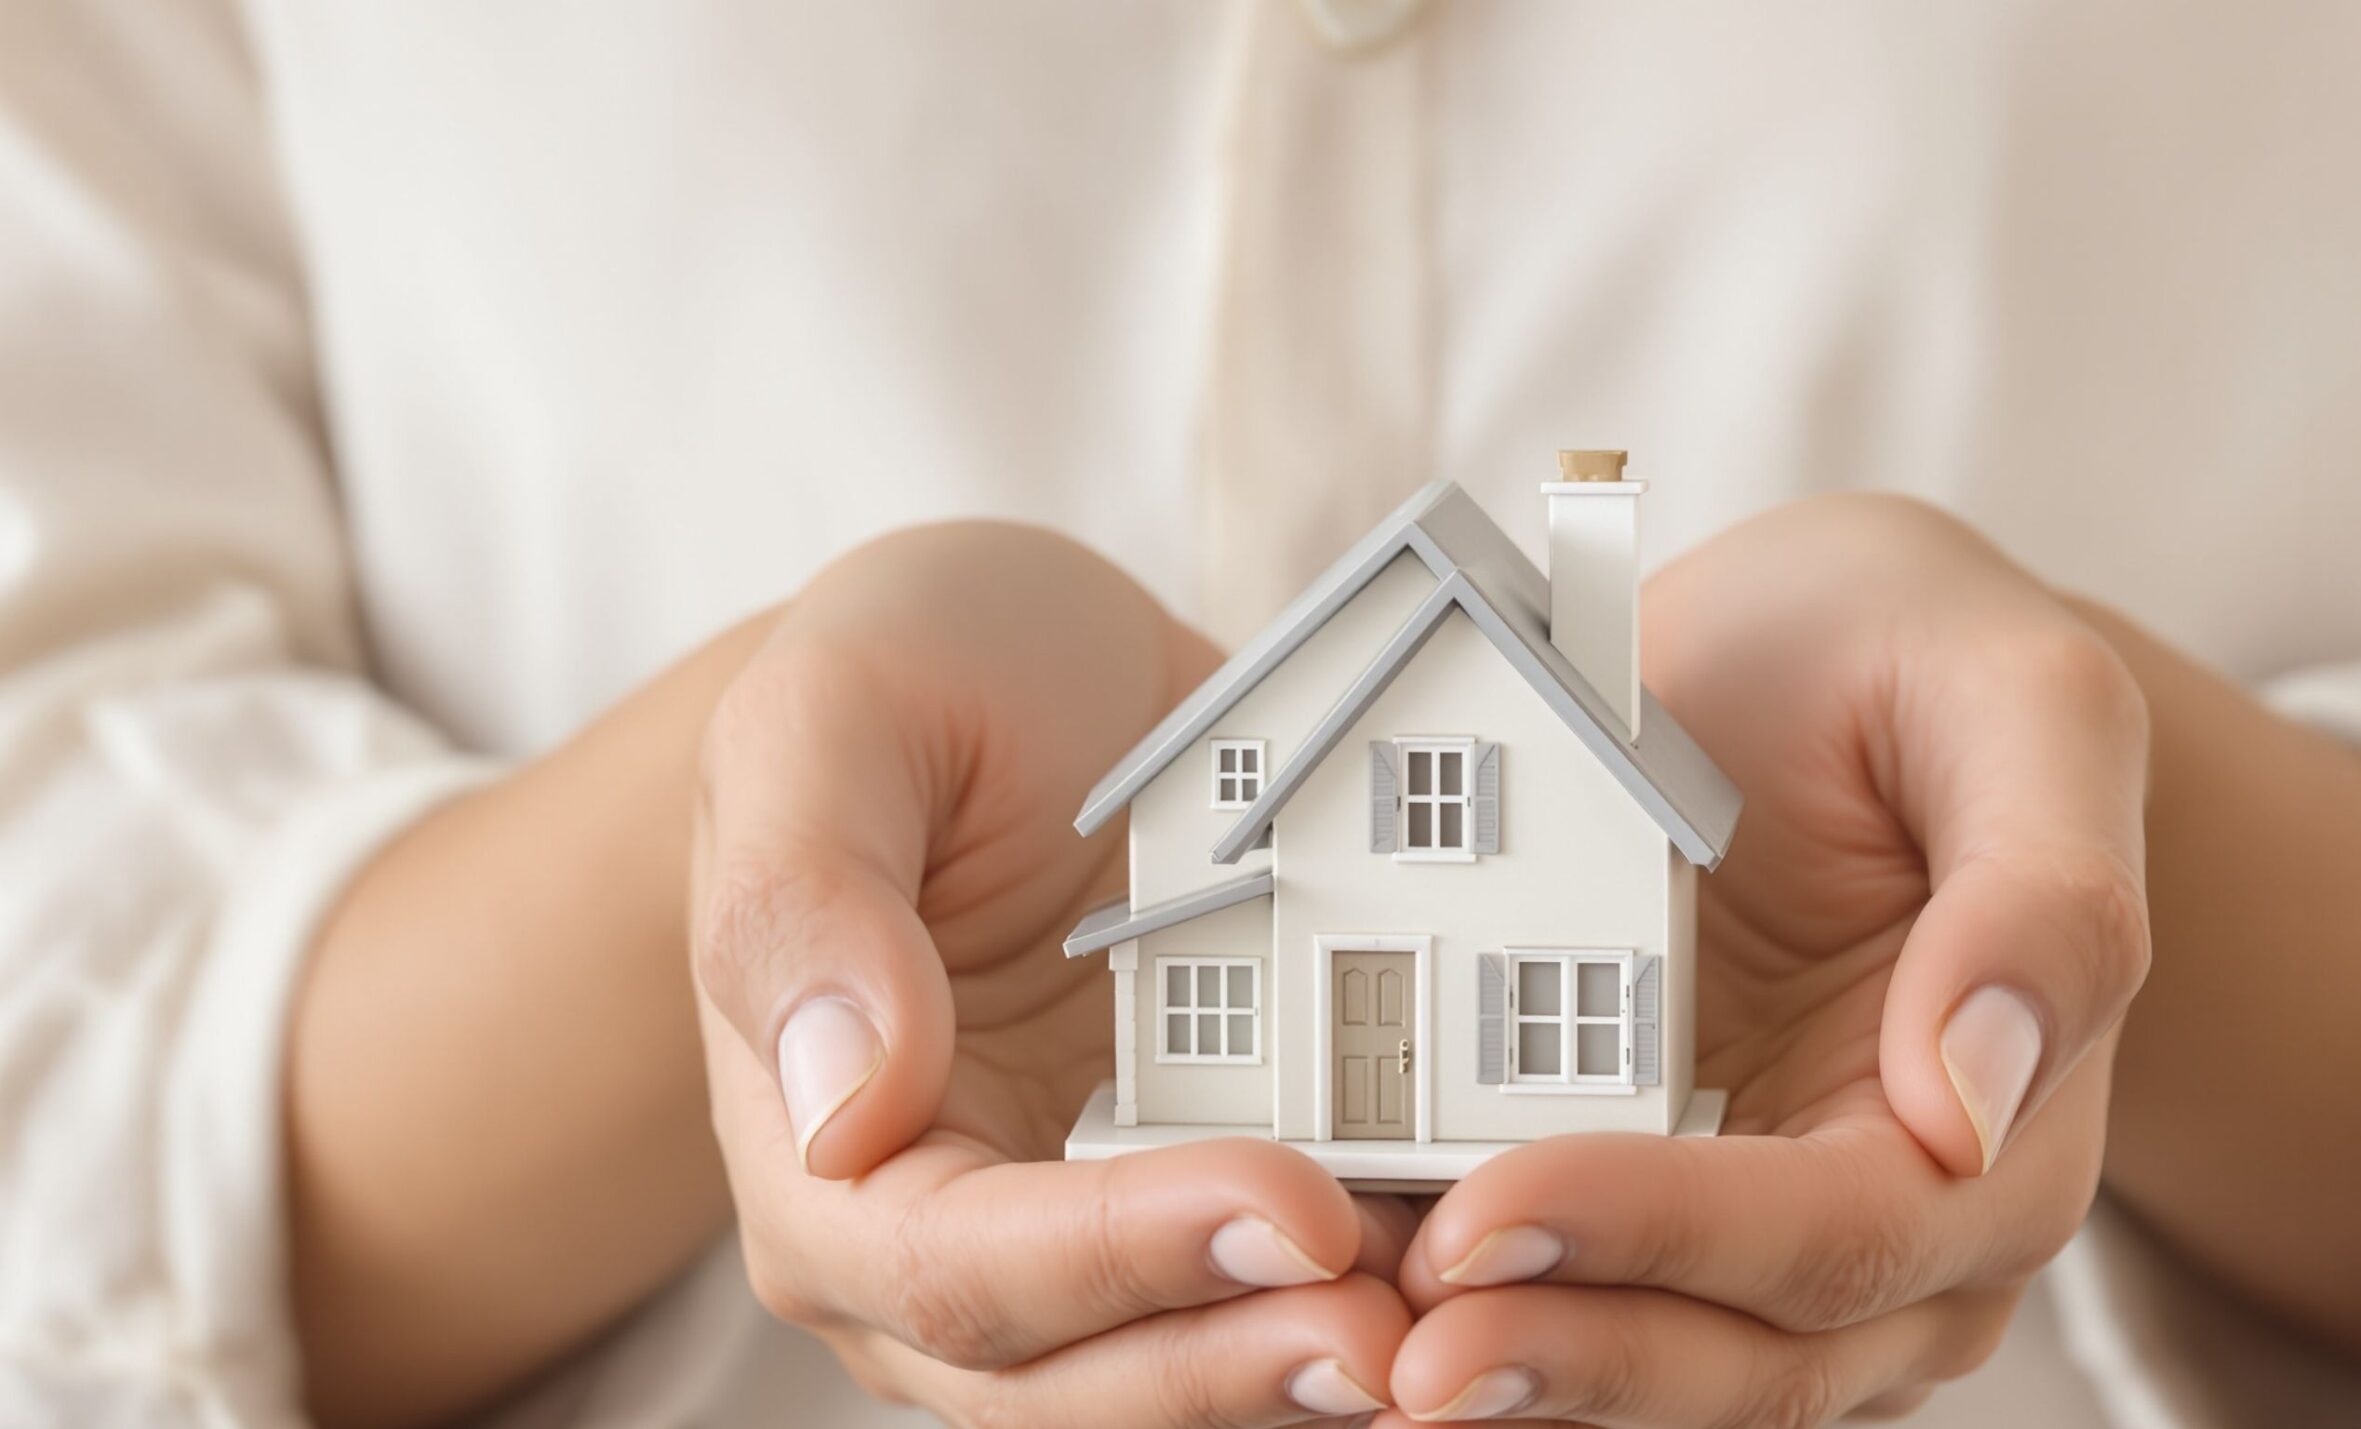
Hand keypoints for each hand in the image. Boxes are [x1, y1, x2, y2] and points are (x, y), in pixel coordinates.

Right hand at [689, 523, 1411, 1425]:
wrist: (1027, 676)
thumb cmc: (911, 679)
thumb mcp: (832, 713)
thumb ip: (803, 900)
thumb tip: (841, 1110)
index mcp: (822, 1153)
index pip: (954, 1266)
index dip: (1121, 1257)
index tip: (1288, 1206)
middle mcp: (932, 1245)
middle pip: (1074, 1375)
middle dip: (1238, 1363)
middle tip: (1403, 1330)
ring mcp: (1071, 1250)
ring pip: (1182, 1374)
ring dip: (1311, 1373)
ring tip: (1465, 1332)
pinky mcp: (1192, 1214)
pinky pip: (1267, 1300)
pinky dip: (1361, 1305)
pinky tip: (1477, 1282)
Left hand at [1382, 494, 2152, 1425]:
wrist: (1818, 661)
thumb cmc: (1915, 667)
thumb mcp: (2017, 702)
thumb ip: (2042, 898)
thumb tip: (1970, 1105)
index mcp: (2007, 1133)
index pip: (1840, 1235)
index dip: (1664, 1238)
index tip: (1492, 1213)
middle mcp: (1903, 1232)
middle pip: (1743, 1356)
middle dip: (1567, 1355)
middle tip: (1395, 1353)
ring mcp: (1773, 1248)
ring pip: (1652, 1371)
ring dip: (1512, 1378)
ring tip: (1350, 1355)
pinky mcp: (1658, 1219)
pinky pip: (1572, 1304)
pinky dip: (1480, 1320)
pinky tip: (1353, 1309)